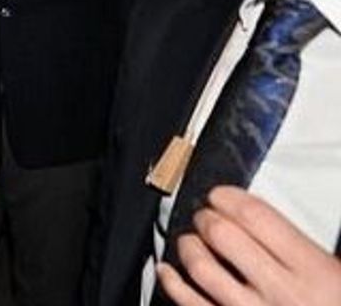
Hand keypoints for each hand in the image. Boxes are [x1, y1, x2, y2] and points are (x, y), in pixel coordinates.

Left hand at [157, 186, 340, 305]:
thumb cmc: (334, 305)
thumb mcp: (335, 273)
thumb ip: (301, 247)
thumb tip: (257, 217)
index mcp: (314, 271)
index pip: (256, 217)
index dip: (230, 198)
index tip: (221, 195)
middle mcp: (281, 292)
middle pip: (223, 236)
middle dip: (206, 218)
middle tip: (205, 216)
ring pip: (201, 269)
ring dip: (188, 246)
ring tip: (190, 240)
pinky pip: (191, 304)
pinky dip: (172, 284)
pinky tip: (167, 271)